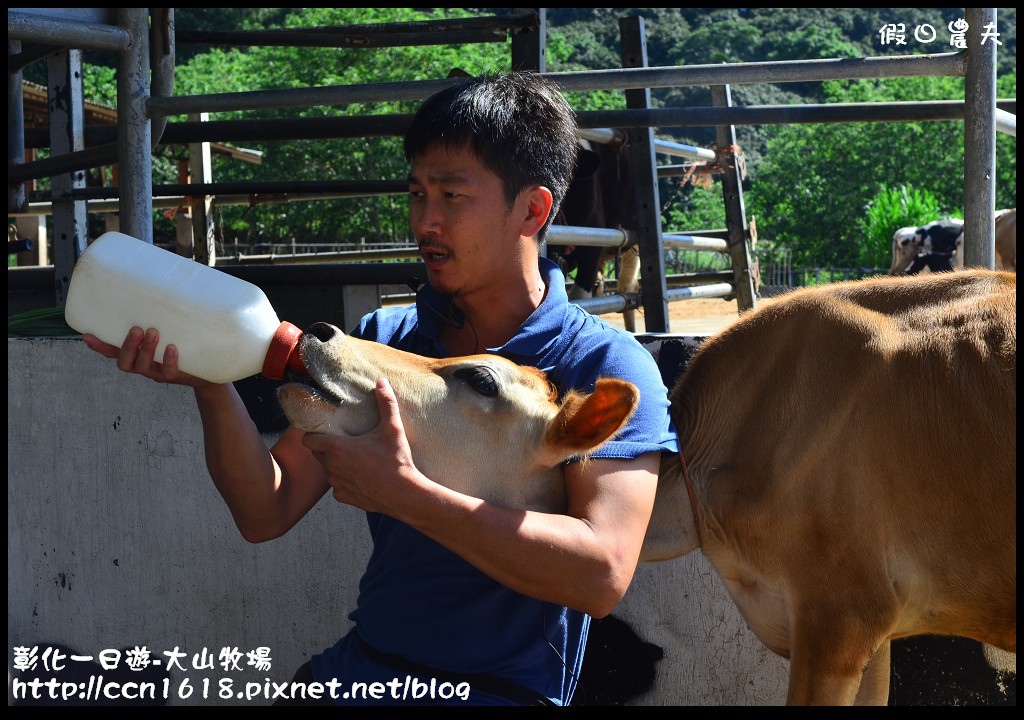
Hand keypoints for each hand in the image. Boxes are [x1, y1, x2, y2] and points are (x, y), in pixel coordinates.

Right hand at [82, 327, 211, 387]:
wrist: (204, 372)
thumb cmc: (181, 347)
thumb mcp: (167, 333)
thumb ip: (158, 318)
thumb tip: (160, 288)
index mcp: (136, 355)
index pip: (112, 352)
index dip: (100, 346)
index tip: (87, 335)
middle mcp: (142, 365)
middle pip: (125, 362)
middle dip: (128, 346)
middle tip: (137, 329)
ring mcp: (157, 372)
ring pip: (143, 366)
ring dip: (146, 350)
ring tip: (154, 333)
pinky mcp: (174, 377)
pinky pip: (168, 372)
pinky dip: (169, 360)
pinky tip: (171, 348)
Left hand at [301, 377, 423, 513]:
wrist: (404, 494)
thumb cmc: (397, 461)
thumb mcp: (393, 428)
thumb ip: (386, 403)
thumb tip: (382, 381)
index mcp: (337, 448)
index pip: (308, 440)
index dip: (313, 434)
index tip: (324, 431)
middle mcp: (332, 467)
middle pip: (317, 454)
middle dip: (326, 448)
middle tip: (345, 442)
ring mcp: (337, 484)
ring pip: (328, 471)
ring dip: (336, 465)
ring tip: (355, 460)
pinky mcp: (345, 497)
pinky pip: (338, 487)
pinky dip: (345, 482)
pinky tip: (361, 477)